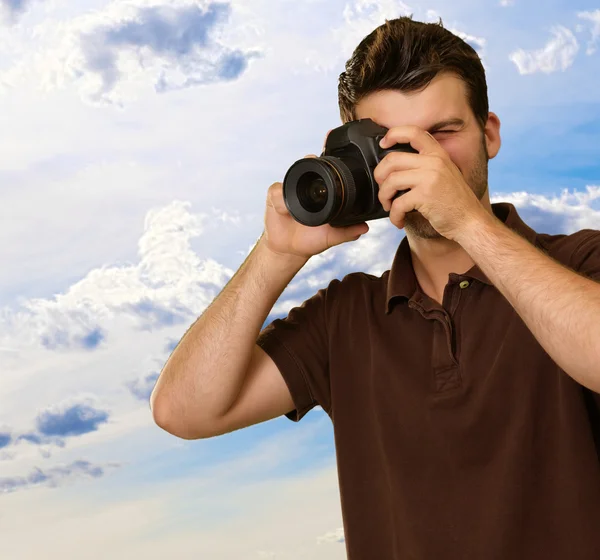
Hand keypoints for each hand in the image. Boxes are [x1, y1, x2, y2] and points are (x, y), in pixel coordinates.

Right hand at [261, 130, 368, 259]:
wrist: (289, 250)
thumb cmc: (311, 240)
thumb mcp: (331, 237)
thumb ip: (347, 232)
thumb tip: (364, 227)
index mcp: (321, 192)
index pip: (325, 172)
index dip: (327, 162)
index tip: (329, 156)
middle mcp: (305, 187)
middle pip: (307, 166)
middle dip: (310, 160)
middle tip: (312, 158)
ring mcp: (289, 190)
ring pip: (290, 177)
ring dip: (293, 179)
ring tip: (294, 189)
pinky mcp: (274, 197)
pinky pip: (277, 192)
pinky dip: (281, 201)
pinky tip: (285, 212)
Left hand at [373, 125, 487, 240]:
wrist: (470, 221)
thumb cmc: (453, 202)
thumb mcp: (444, 174)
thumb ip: (425, 165)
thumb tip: (393, 166)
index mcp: (438, 154)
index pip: (413, 132)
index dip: (393, 134)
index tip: (383, 143)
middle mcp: (434, 162)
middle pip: (392, 159)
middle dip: (379, 176)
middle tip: (383, 189)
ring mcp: (430, 177)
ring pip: (391, 181)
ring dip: (384, 197)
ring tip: (389, 206)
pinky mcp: (425, 195)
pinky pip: (397, 203)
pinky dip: (394, 215)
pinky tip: (398, 220)